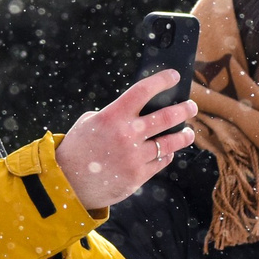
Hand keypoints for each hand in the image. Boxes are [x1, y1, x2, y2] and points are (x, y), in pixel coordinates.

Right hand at [56, 72, 196, 210]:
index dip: (161, 81)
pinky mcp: (138, 176)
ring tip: (188, 132)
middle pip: (166, 117)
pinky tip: (168, 151)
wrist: (68, 182)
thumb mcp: (90, 122)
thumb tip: (140, 110)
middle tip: (191, 106)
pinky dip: (166, 155)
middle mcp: (127, 135)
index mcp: (113, 116)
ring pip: (169, 143)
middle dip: (183, 110)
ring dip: (183, 136)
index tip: (174, 76)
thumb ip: (115, 114)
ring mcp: (134, 157)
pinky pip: (160, 161)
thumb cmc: (77, 148)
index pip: (143, 91)